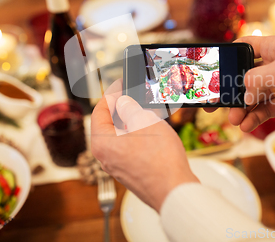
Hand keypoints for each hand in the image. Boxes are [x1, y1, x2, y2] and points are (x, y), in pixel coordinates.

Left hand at [91, 79, 198, 211]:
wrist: (175, 190)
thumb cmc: (159, 160)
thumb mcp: (144, 121)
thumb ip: (129, 107)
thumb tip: (123, 102)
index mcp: (102, 143)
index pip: (99, 111)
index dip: (110, 94)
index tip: (120, 84)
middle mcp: (106, 157)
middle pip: (110, 124)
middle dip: (123, 108)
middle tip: (136, 96)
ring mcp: (119, 166)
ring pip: (123, 136)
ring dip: (134, 122)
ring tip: (149, 111)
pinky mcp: (133, 172)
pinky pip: (132, 148)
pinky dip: (141, 136)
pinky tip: (155, 130)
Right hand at [225, 35, 274, 131]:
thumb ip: (256, 80)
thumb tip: (243, 95)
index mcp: (273, 48)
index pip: (243, 48)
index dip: (228, 58)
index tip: (213, 73)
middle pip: (244, 77)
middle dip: (232, 92)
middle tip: (219, 107)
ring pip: (253, 97)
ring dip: (242, 109)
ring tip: (235, 122)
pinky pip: (265, 110)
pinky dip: (255, 118)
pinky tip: (247, 127)